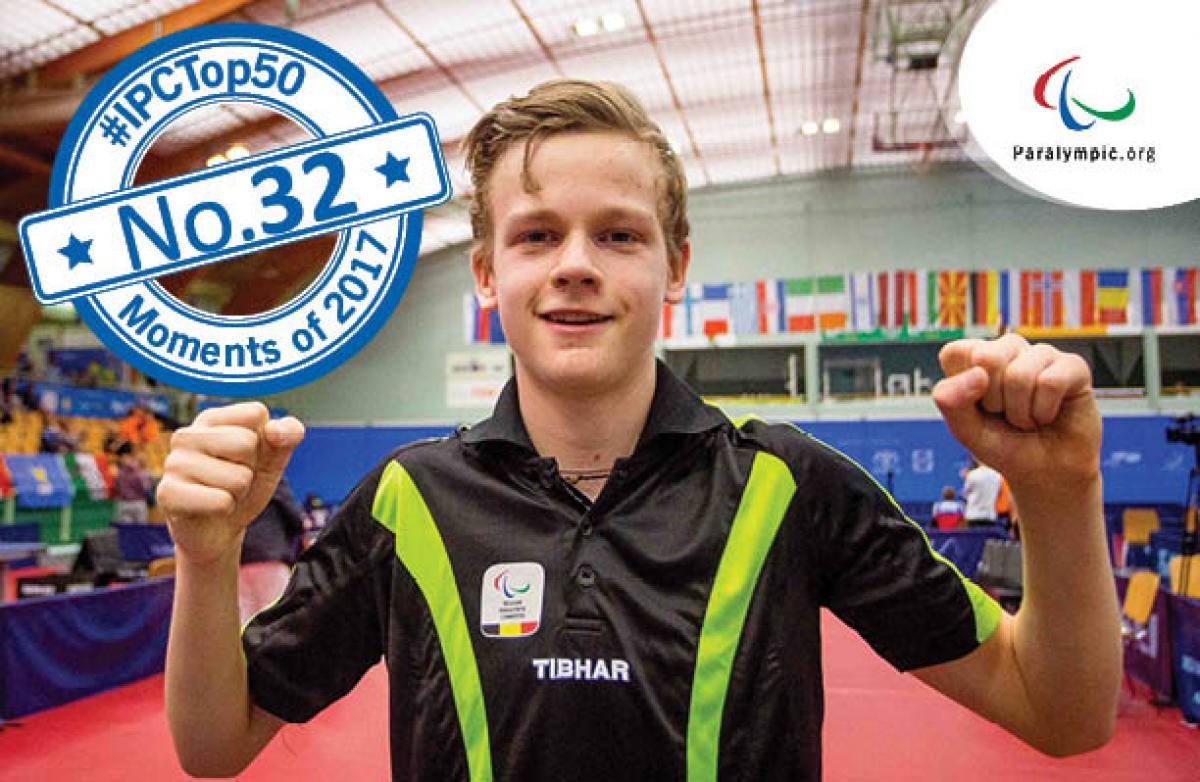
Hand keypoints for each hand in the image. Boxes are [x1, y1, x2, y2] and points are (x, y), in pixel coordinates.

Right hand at [158, 402, 304, 565]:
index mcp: (211, 419)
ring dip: (238, 493)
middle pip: (246, 443)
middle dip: (250, 469)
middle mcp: (186, 435)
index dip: (264, 441)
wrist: (220, 529)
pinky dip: (226, 509)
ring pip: (238, 477)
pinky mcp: (168, 493)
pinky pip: (221, 501)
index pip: (256, 413)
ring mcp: (173, 463)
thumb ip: (288, 435)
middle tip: (233, 480)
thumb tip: (277, 429)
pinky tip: (209, 509)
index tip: (246, 456)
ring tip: (221, 493)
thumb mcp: (274, 458)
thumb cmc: (245, 485)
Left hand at [932, 334, 1100, 490]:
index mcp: (975, 359)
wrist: (1047, 472)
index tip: (977, 407)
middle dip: (994, 401)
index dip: (962, 388)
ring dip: (1021, 412)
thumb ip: (953, 403)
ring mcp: (1040, 354)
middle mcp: (1007, 350)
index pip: (955, 353)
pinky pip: (1051, 382)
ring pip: (1020, 374)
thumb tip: (978, 373)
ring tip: (1027, 418)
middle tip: (1005, 414)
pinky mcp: (1072, 366)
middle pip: (987, 358)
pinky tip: (1047, 416)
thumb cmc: (1005, 446)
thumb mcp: (967, 431)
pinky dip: (1044, 411)